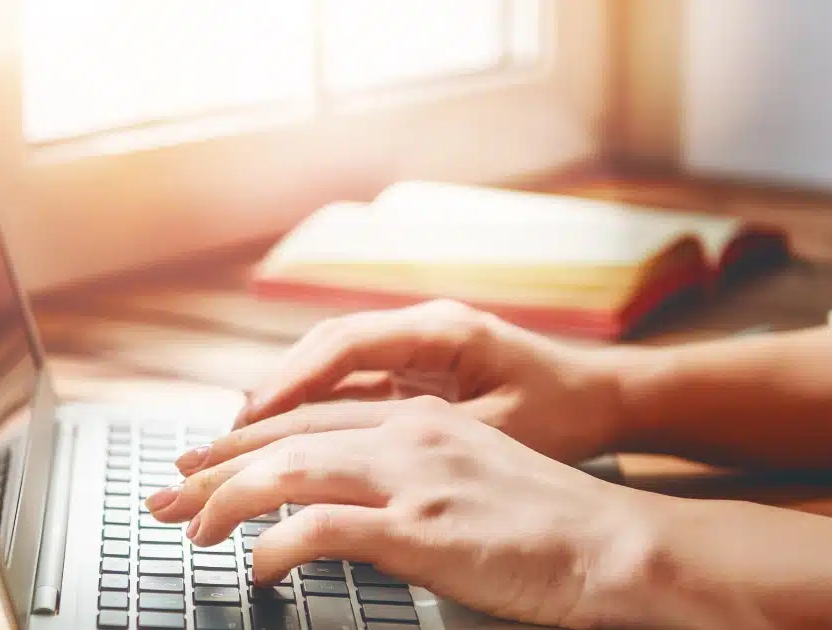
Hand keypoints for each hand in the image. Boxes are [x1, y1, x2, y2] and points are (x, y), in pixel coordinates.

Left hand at [147, 396, 653, 628]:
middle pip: (283, 439)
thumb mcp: (468, 474)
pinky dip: (277, 546)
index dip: (243, 441)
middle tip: (164, 493)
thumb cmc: (545, 522)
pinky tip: (258, 566)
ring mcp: (411, 477)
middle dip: (213, 467)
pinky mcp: (420, 527)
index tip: (200, 461)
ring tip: (192, 529)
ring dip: (227, 502)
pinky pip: (321, 528)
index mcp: (415, 419)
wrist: (612, 545)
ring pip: (287, 473)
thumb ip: (406, 472)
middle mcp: (405, 434)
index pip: (305, 420)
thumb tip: (348, 496)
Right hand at [230, 300, 630, 463]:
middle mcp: (420, 327)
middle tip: (226, 436)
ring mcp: (415, 344)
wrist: (605, 397)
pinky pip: (351, 379)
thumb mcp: (502, 431)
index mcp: (441, 331)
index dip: (293, 380)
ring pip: (332, 361)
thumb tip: (359, 457)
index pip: (347, 345)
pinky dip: (315, 404)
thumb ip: (433, 435)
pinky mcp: (415, 366)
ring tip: (242, 438)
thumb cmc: (563, 413)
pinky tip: (287, 436)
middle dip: (274, 390)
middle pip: (326, 348)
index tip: (252, 418)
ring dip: (288, 397)